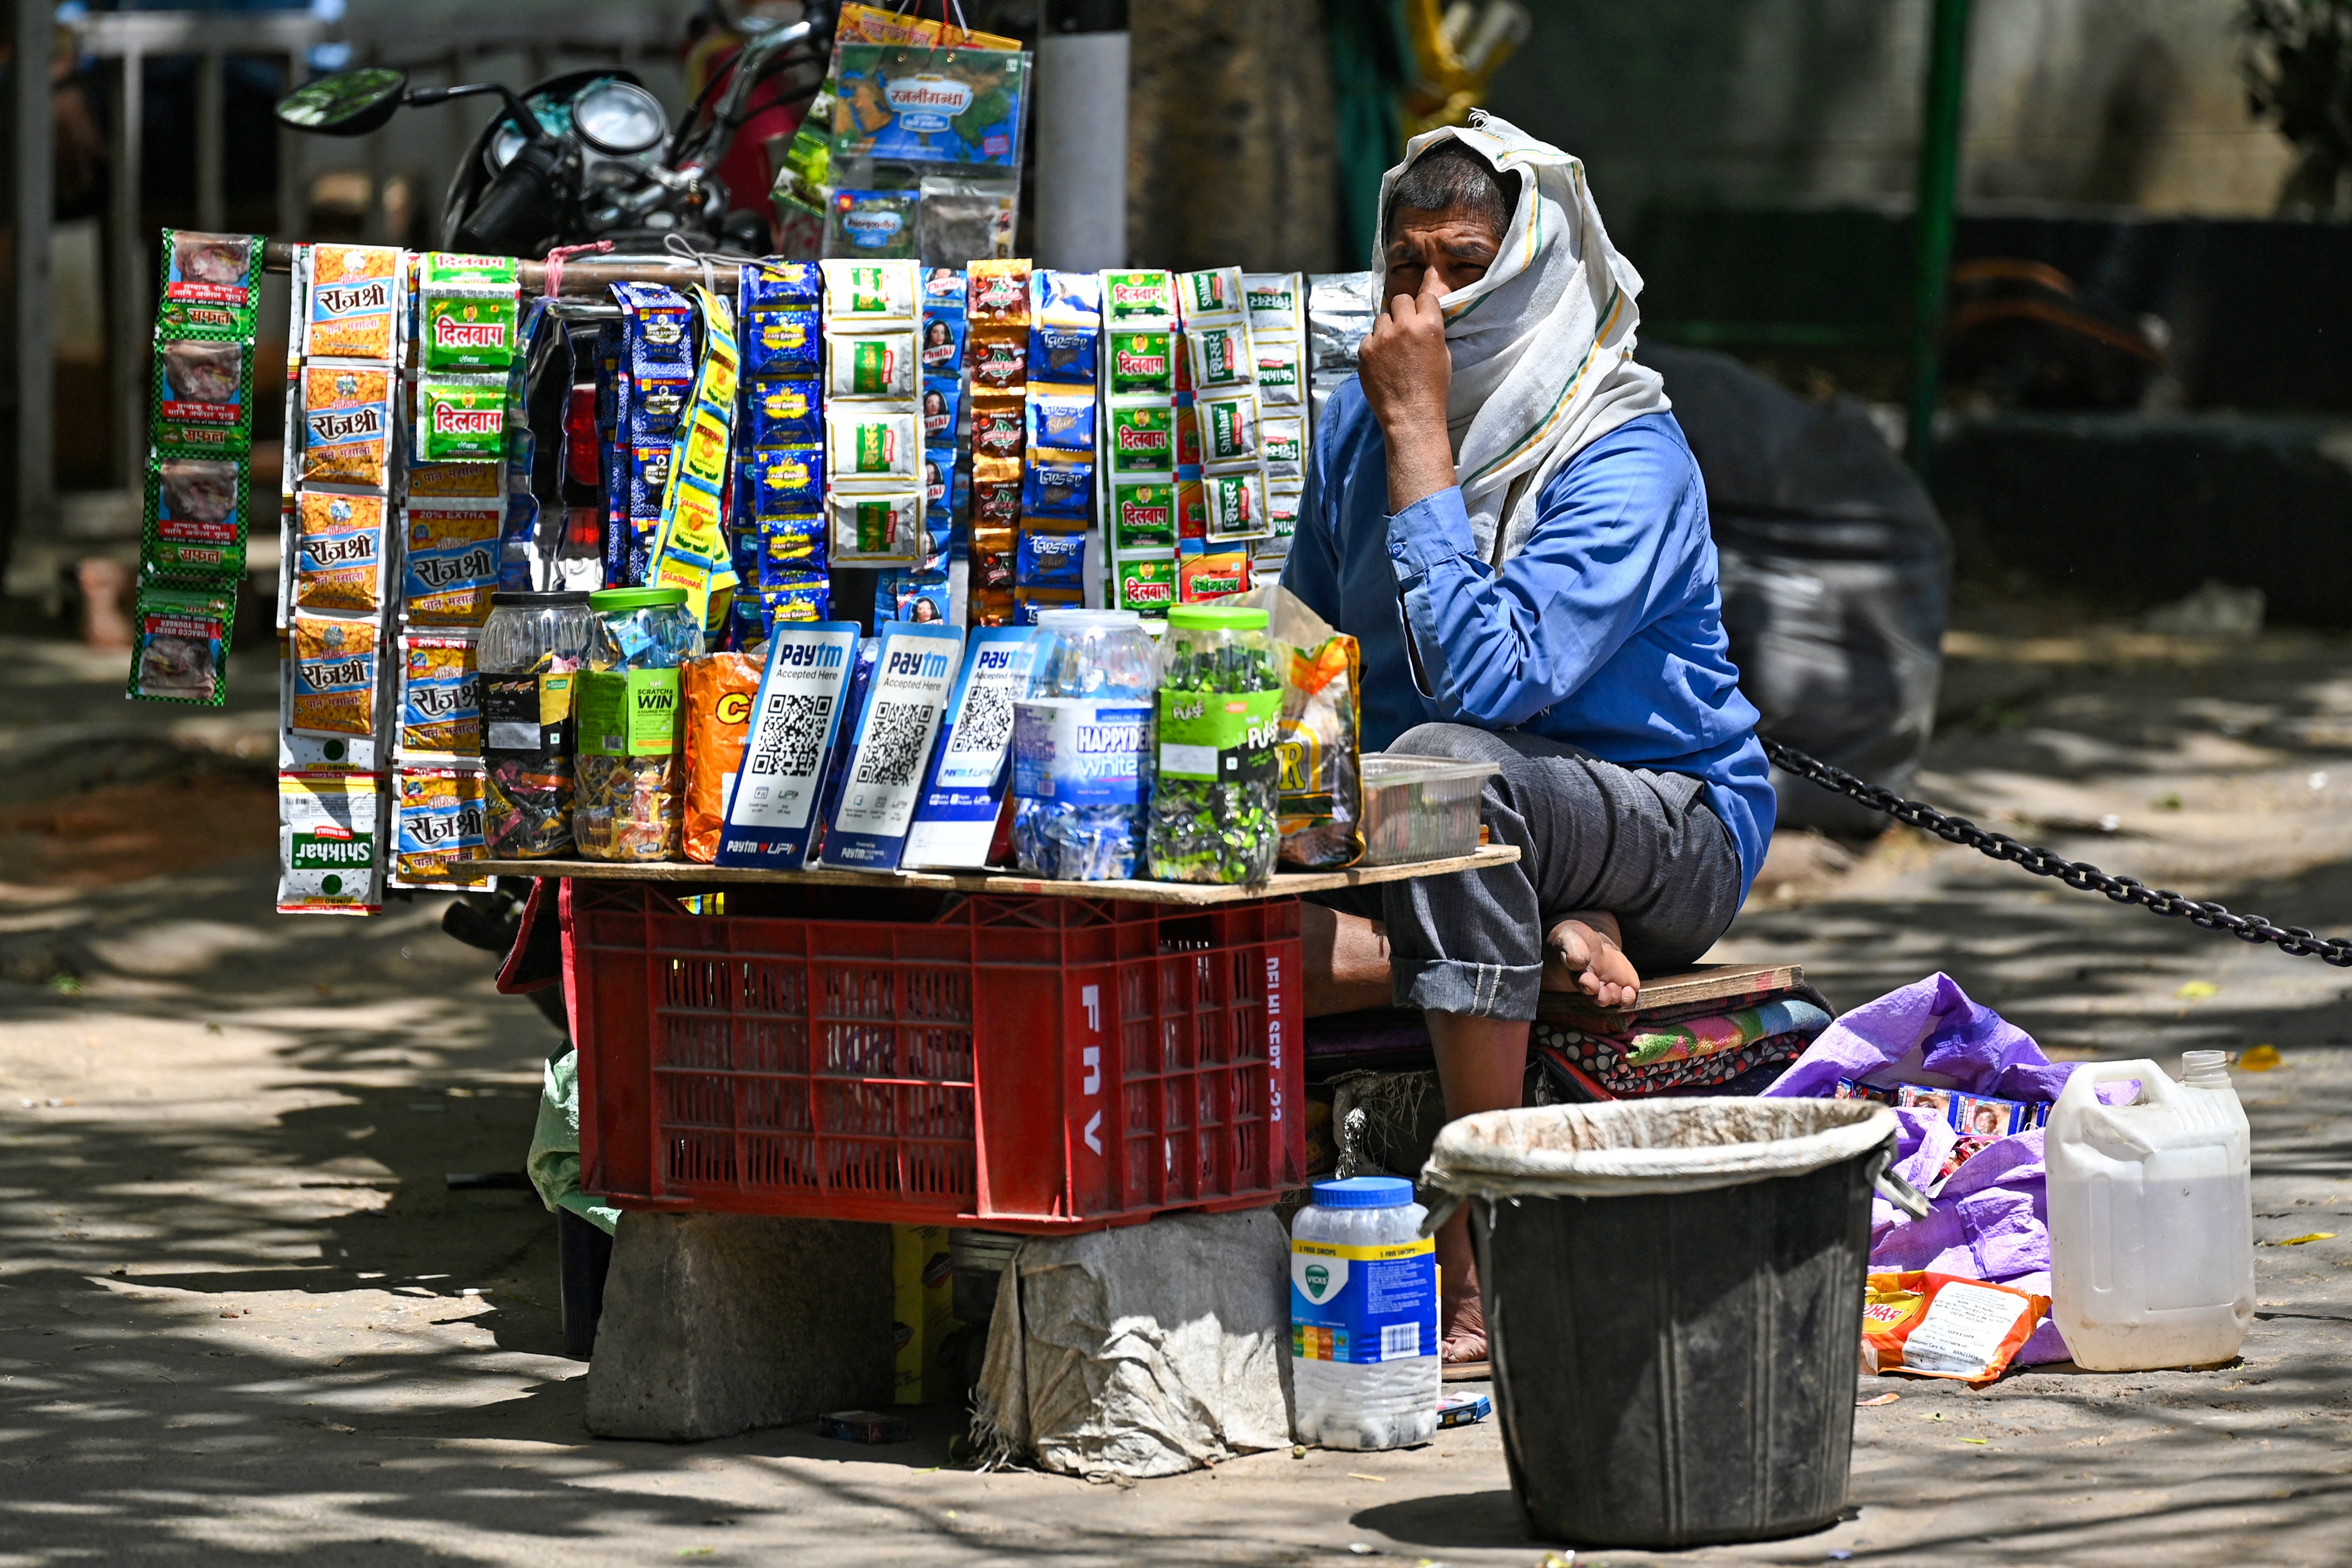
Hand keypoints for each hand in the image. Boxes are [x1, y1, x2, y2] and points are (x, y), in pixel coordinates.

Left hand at [1357, 268, 1456, 512]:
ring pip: (1381, 318)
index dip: (1423, 306)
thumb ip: (1432, 331)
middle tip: (1404, 328)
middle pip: (1400, 300)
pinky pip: (1368, 338)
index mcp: (1429, 325)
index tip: (1421, 314)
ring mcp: (1381, 338)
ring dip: (1387, 328)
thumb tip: (1422, 317)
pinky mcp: (1364, 351)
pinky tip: (1381, 362)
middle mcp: (1404, 326)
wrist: (1410, 416)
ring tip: (1392, 349)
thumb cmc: (1433, 389)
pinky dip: (1374, 346)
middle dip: (1403, 311)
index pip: (1425, 296)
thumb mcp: (1443, 355)